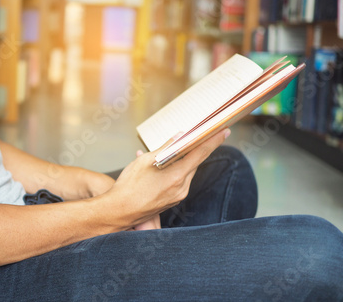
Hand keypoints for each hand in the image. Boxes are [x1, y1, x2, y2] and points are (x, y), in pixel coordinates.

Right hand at [101, 129, 229, 229]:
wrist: (119, 212)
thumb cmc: (129, 186)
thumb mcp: (145, 161)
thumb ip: (165, 148)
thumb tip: (179, 137)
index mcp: (176, 175)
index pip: (200, 153)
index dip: (213, 140)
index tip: (223, 131)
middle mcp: (181, 188)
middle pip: (194, 163)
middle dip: (195, 149)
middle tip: (197, 136)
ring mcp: (178, 196)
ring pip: (187, 172)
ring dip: (184, 160)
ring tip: (174, 151)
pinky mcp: (172, 201)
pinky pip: (180, 181)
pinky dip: (176, 171)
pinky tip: (165, 166)